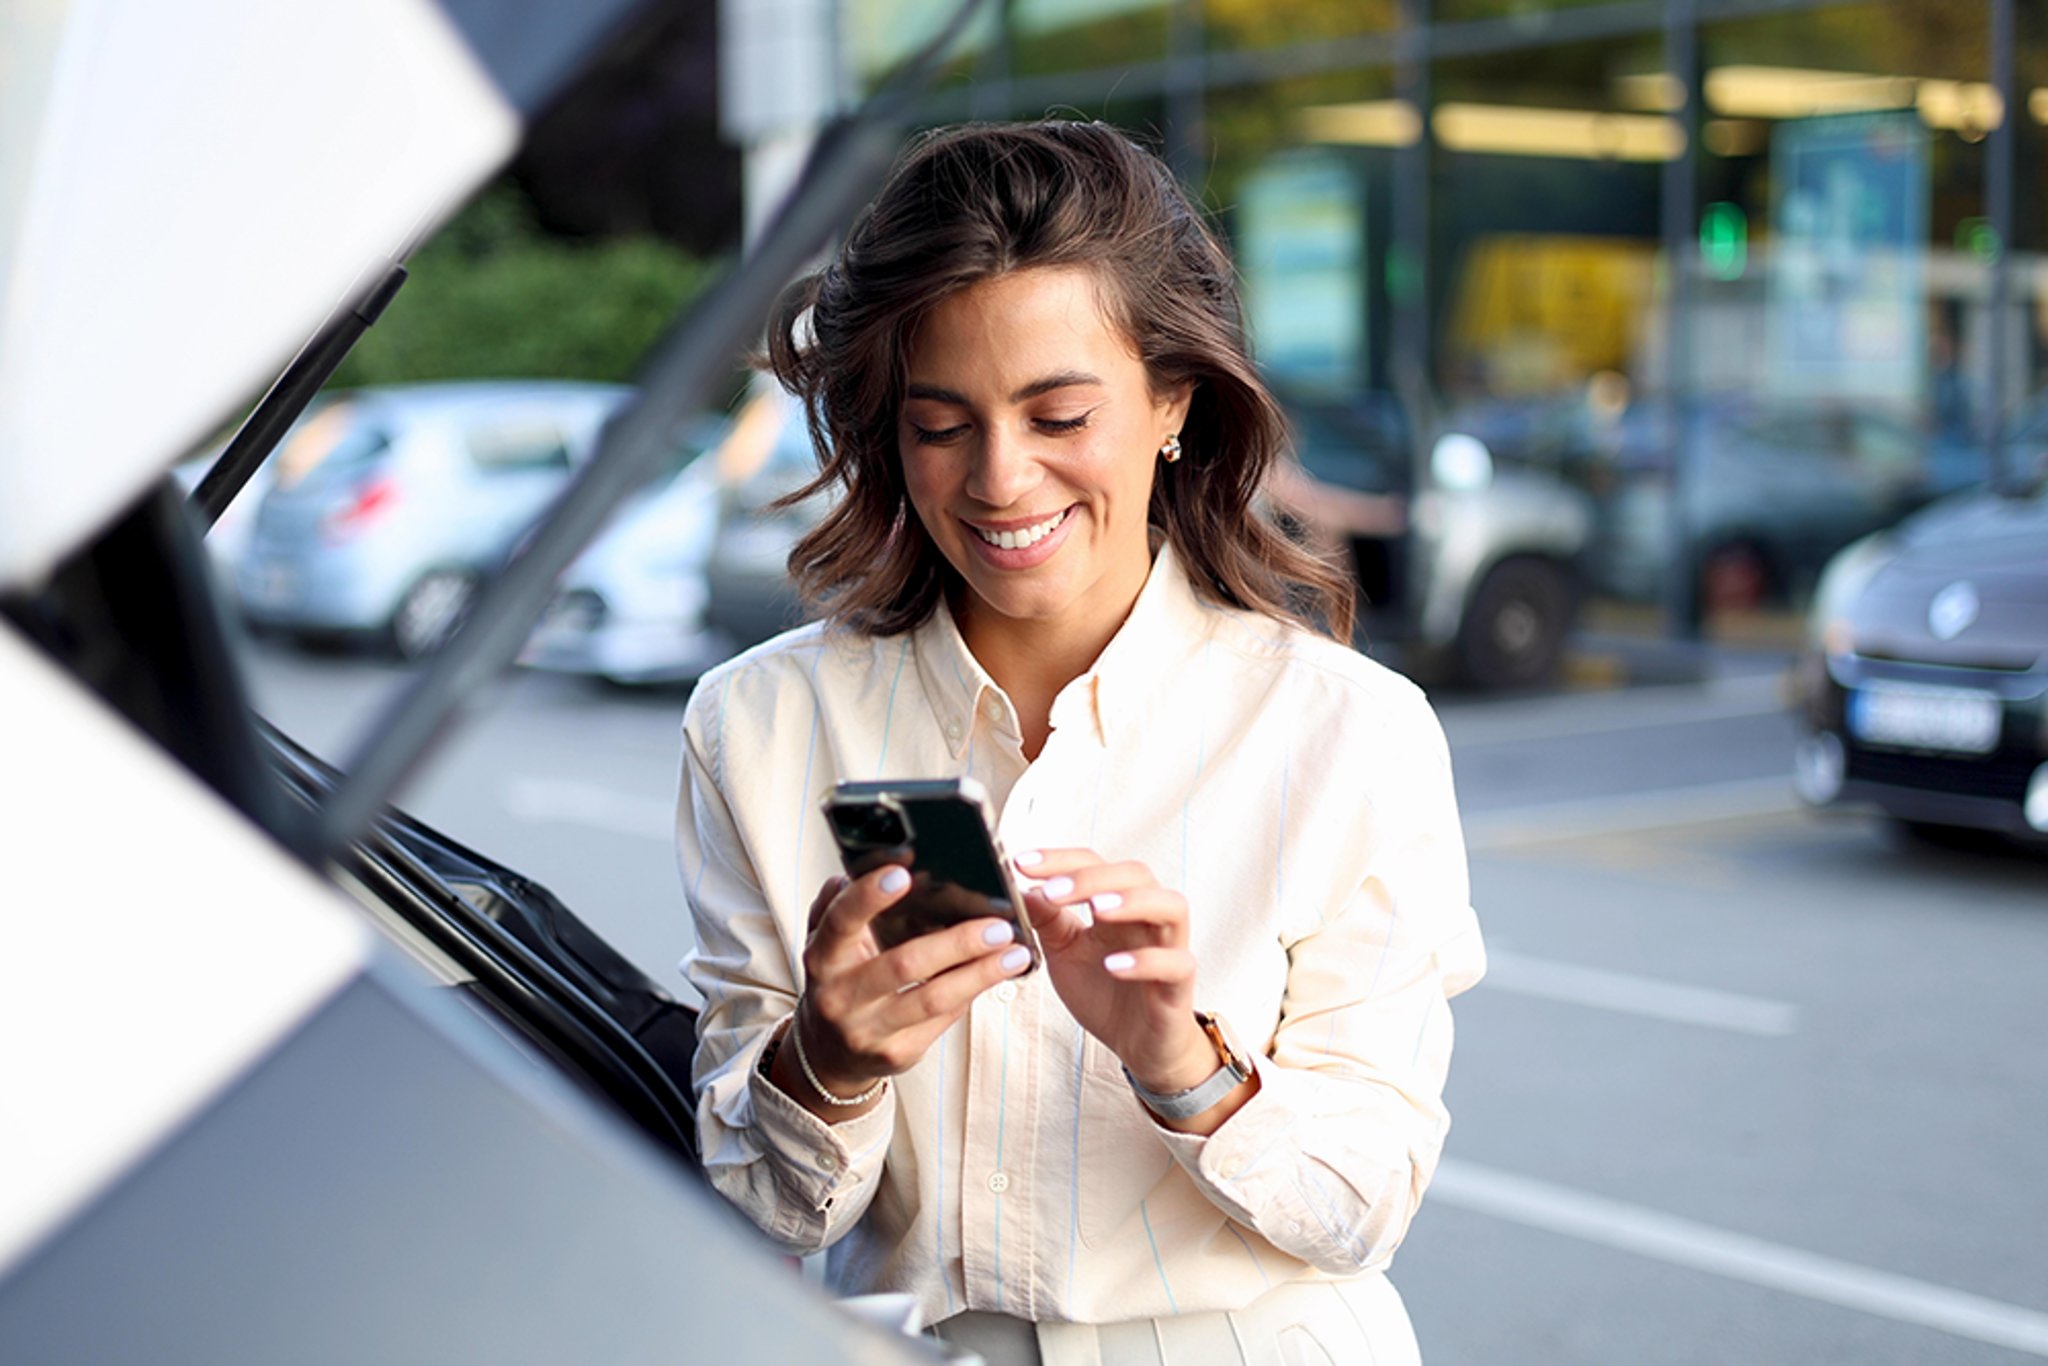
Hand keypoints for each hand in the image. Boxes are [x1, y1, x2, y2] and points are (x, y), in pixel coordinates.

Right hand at [775, 866, 1031, 1118]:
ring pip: (933, 998)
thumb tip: (868, 864)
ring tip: (1014, 953)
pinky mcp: (897, 1053)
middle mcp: (839, 996)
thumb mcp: (827, 943)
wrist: (829, 1052)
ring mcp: (868, 1029)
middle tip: (997, 925)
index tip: (903, 873)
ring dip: (980, 974)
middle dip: (957, 942)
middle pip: (903, 964)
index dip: (869, 896)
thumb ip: (840, 904)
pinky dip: (971, 993)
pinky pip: (942, 1019)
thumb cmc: (838, 982)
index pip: (841, 922)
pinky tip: (994, 975)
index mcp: (822, 957)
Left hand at [1016, 849, 1216, 1095]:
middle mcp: (1146, 918)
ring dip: (1132, 902)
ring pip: (1170, 906)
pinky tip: (1114, 965)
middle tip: (1053, 891)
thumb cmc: (1104, 992)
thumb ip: (1046, 920)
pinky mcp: (1179, 985)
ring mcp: (1167, 948)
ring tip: (1096, 910)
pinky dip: (1146, 960)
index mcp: (1116, 904)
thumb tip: (1019, 890)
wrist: (1138, 1045)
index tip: (1021, 864)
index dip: (1059, 860)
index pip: (1094, 863)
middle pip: (1135, 875)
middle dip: (1092, 878)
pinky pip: (1176, 963)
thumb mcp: (1063, 953)